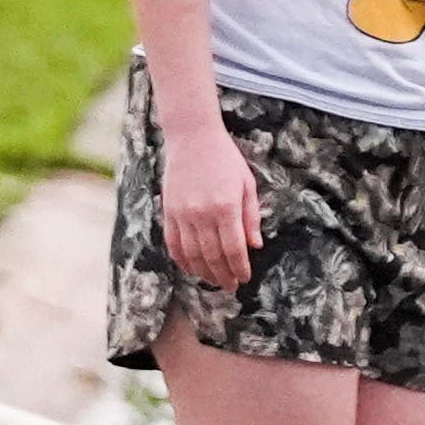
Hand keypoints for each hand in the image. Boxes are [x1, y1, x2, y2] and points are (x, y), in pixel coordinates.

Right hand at [164, 119, 263, 292]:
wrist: (192, 137)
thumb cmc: (225, 158)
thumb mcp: (247, 183)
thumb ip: (251, 216)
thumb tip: (255, 245)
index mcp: (226, 207)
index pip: (234, 248)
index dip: (239, 267)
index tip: (244, 278)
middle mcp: (202, 213)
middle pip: (212, 255)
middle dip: (223, 275)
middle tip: (231, 286)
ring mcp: (182, 213)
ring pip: (192, 253)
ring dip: (203, 272)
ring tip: (214, 281)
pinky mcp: (169, 211)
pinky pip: (173, 243)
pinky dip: (181, 259)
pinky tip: (191, 268)